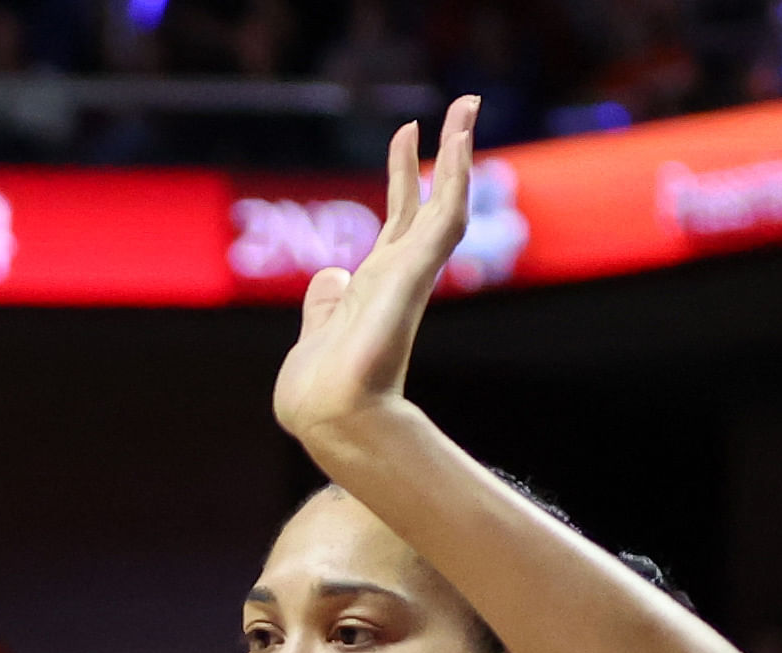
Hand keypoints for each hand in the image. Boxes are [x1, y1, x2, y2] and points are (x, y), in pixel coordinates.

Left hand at [271, 95, 479, 451]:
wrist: (326, 417)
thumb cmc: (317, 392)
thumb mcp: (315, 335)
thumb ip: (324, 305)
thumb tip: (329, 276)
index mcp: (374, 286)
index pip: (397, 220)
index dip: (402, 177)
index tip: (405, 136)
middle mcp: (398, 275)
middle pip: (428, 201)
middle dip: (444, 153)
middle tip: (462, 106)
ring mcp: (410, 274)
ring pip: (446, 201)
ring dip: (458, 153)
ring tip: (466, 106)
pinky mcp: (415, 274)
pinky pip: (443, 216)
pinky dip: (455, 176)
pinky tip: (459, 139)